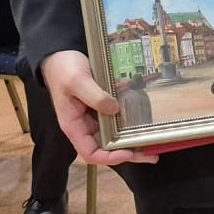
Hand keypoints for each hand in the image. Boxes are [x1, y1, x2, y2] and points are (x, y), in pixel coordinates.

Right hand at [41, 49, 159, 165]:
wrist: (61, 55)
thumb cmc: (64, 70)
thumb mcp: (77, 81)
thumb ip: (95, 96)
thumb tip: (115, 109)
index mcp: (74, 126)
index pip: (90, 153)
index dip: (109, 158)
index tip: (128, 153)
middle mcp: (85, 126)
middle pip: (107, 149)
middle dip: (129, 153)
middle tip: (151, 154)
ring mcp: (95, 117)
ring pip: (115, 136)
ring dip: (132, 140)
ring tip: (153, 142)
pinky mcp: (103, 107)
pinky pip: (118, 119)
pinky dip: (130, 122)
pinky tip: (146, 121)